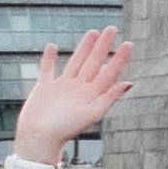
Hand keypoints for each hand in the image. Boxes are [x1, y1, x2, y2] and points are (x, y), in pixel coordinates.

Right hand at [9, 24, 130, 161]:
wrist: (38, 140)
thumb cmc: (65, 130)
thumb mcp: (91, 114)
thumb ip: (108, 98)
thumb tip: (128, 83)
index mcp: (91, 95)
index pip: (109, 72)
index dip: (119, 58)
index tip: (129, 43)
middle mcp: (78, 89)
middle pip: (93, 62)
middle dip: (103, 46)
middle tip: (112, 28)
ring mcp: (61, 88)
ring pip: (75, 62)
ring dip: (84, 48)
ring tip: (92, 32)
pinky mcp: (44, 89)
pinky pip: (47, 70)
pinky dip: (50, 58)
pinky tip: (53, 46)